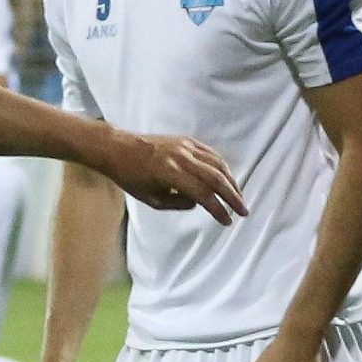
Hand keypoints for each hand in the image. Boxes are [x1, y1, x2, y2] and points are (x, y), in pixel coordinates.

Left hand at [109, 133, 244, 225]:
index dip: (217, 209)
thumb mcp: (150, 198)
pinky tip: (227, 178)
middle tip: (243, 211)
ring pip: (218, 163)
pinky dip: (222, 166)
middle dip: (232, 196)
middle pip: (216, 177)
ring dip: (231, 181)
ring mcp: (185, 146)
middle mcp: (181, 157)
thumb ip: (176, 203)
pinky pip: (211, 153)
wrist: (118, 148)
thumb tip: (198, 202)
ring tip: (238, 196)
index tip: (227, 221)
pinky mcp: (186, 140)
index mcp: (170, 173)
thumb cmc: (130, 176)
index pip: (202, 193)